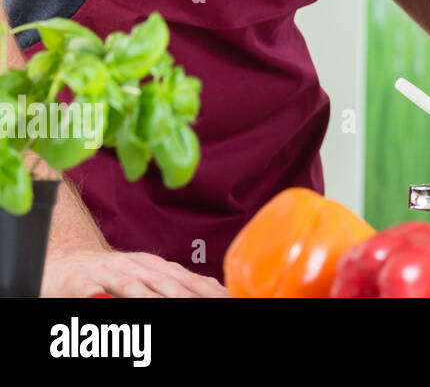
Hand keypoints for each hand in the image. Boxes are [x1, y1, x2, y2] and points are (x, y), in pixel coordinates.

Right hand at [42, 250, 229, 297]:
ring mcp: (107, 272)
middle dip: (186, 294)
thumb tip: (209, 290)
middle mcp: (134, 266)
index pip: (184, 278)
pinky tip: (106, 300)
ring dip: (150, 297)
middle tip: (204, 304)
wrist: (66, 264)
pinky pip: (92, 290)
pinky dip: (101, 296)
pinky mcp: (81, 281)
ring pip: (131, 285)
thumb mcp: (145, 277)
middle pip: (164, 282)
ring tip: (168, 304)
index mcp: (153, 266)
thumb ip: (173, 283)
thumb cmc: (111, 276)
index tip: (225, 299)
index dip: (205, 289)